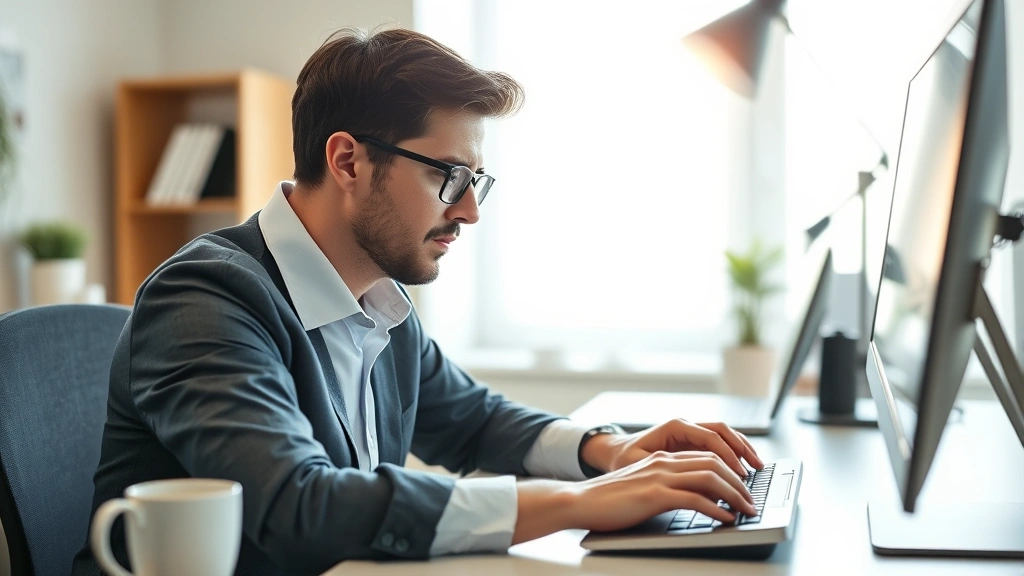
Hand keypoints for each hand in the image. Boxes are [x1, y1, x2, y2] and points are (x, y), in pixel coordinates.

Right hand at [513, 451, 759, 543]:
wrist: (579, 501)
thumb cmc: (608, 500)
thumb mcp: (642, 488)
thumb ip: (666, 487)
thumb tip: (694, 500)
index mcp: (661, 459)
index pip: (706, 456)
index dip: (730, 469)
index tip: (744, 485)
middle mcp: (664, 463)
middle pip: (714, 462)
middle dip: (740, 480)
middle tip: (752, 498)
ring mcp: (659, 477)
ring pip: (710, 477)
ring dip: (734, 493)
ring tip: (746, 509)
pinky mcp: (654, 495)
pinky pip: (694, 498)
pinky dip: (716, 508)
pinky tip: (725, 518)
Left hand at [581, 419, 763, 477]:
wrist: (614, 453)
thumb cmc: (624, 460)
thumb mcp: (640, 465)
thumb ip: (665, 469)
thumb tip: (691, 481)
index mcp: (674, 427)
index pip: (710, 437)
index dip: (728, 455)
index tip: (739, 473)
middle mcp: (685, 425)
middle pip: (722, 431)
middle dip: (742, 449)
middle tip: (757, 469)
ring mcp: (690, 432)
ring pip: (725, 434)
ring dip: (742, 448)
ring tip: (758, 466)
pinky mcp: (693, 442)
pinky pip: (719, 443)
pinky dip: (735, 452)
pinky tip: (745, 466)